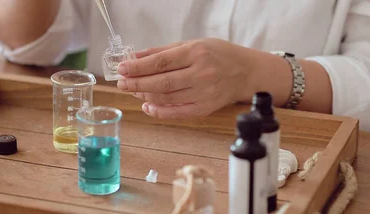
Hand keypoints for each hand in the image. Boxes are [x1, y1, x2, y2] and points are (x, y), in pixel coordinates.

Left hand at [116, 38, 280, 118]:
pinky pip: (177, 113)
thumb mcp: (193, 44)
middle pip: (161, 82)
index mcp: (196, 53)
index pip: (161, 62)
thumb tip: (135, 57)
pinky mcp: (205, 108)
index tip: (122, 68)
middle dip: (137, 84)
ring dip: (145, 96)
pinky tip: (148, 106)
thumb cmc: (219, 55)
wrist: (247, 72)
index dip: (138, 67)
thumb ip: (163, 51)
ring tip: (133, 92)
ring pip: (167, 98)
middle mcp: (201, 73)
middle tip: (122, 83)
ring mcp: (204, 93)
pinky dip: (160, 111)